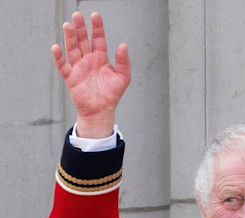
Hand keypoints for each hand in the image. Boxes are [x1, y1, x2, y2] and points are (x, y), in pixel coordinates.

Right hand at [52, 12, 130, 137]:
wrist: (101, 111)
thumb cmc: (112, 94)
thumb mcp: (123, 77)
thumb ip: (124, 61)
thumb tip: (123, 45)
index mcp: (101, 58)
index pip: (98, 39)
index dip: (97, 27)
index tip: (95, 15)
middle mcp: (88, 60)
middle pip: (83, 40)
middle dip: (80, 28)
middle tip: (77, 15)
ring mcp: (78, 67)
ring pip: (72, 49)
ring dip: (69, 38)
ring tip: (68, 25)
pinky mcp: (71, 77)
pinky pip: (63, 65)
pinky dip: (59, 57)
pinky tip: (56, 47)